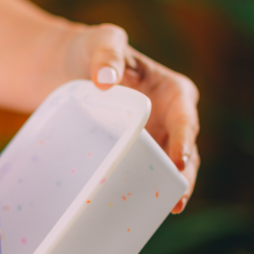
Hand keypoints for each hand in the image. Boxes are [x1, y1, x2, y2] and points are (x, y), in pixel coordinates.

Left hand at [63, 24, 199, 212]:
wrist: (68, 70)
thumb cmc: (91, 52)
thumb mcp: (102, 43)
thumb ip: (107, 56)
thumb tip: (107, 81)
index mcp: (173, 92)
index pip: (184, 120)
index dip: (184, 142)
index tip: (180, 162)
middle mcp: (171, 118)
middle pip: (185, 152)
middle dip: (184, 177)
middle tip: (177, 200)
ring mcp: (156, 139)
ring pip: (170, 170)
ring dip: (170, 190)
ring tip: (167, 210)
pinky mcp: (137, 154)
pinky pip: (146, 174)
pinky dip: (145, 190)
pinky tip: (138, 211)